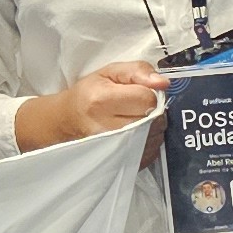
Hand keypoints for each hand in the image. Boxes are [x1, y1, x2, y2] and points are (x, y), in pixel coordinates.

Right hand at [23, 61, 166, 151]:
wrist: (69, 120)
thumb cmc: (90, 94)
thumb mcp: (110, 72)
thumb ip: (138, 71)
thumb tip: (162, 83)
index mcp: (101, 101)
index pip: (147, 99)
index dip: (148, 92)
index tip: (137, 92)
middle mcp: (107, 129)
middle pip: (153, 118)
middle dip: (151, 109)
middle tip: (136, 105)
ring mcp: (114, 150)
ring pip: (155, 135)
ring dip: (153, 125)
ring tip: (135, 117)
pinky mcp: (123, 161)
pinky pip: (152, 149)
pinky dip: (150, 139)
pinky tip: (137, 132)